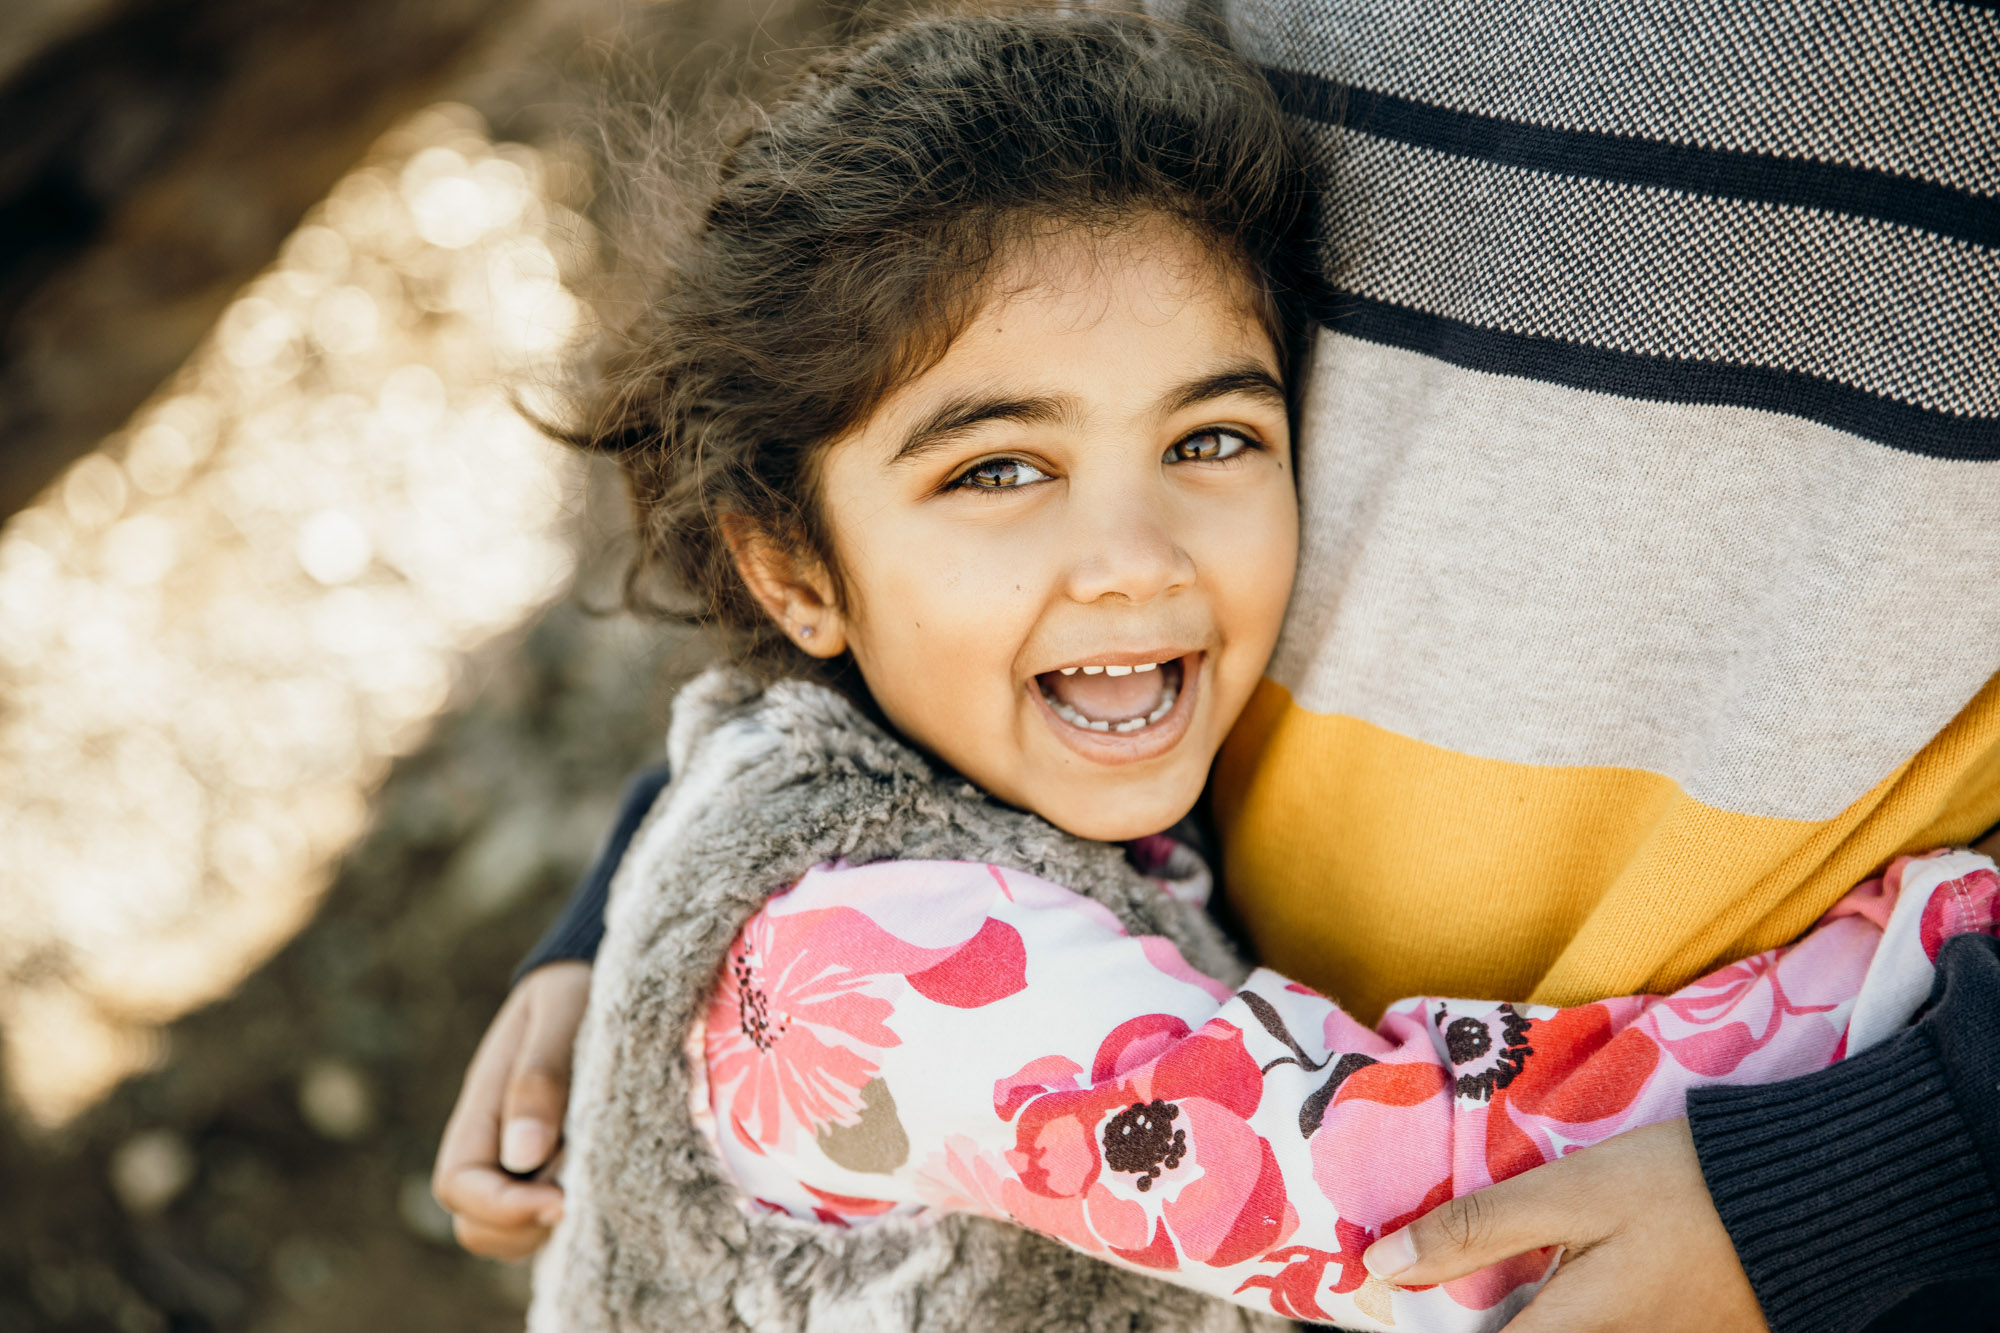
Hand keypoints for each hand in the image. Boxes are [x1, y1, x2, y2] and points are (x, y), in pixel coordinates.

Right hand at [431, 960, 591, 1258]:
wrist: (594, 975)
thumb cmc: (578, 988)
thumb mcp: (561, 1016)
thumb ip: (539, 1079)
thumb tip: (523, 1156)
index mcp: (481, 1107)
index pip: (458, 1184)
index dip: (502, 1207)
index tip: (561, 1199)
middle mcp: (493, 1143)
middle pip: (476, 1222)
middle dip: (525, 1226)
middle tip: (585, 1193)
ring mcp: (521, 1159)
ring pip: (512, 1230)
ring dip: (550, 1226)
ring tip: (600, 1180)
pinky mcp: (556, 1167)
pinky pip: (547, 1216)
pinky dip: (572, 1217)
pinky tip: (611, 1182)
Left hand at [1361, 1119, 1766, 1332]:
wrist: (1812, 1200)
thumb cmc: (1683, 1188)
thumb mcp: (1570, 1193)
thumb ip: (1475, 1229)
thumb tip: (1380, 1264)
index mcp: (1571, 1332)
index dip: (1426, 1322)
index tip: (1395, 1295)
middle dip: (1477, 1310)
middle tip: (1437, 1269)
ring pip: (1558, 1332)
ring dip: (1521, 1307)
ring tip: (1496, 1267)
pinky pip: (1600, 1330)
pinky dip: (1565, 1310)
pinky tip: (1560, 1273)